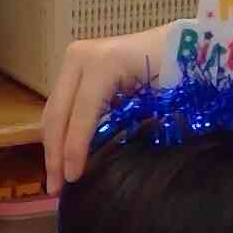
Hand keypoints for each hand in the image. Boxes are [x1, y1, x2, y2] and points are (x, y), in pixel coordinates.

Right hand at [38, 23, 184, 188]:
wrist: (180, 44)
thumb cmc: (178, 70)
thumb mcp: (160, 98)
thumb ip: (134, 125)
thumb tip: (106, 161)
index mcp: (103, 63)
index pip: (81, 113)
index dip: (74, 148)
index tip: (73, 179)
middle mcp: (81, 58)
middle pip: (58, 113)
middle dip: (54, 153)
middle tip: (55, 188)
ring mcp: (74, 61)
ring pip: (53, 111)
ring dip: (52, 147)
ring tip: (55, 179)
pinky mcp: (74, 69)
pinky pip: (60, 106)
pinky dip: (60, 133)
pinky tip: (61, 157)